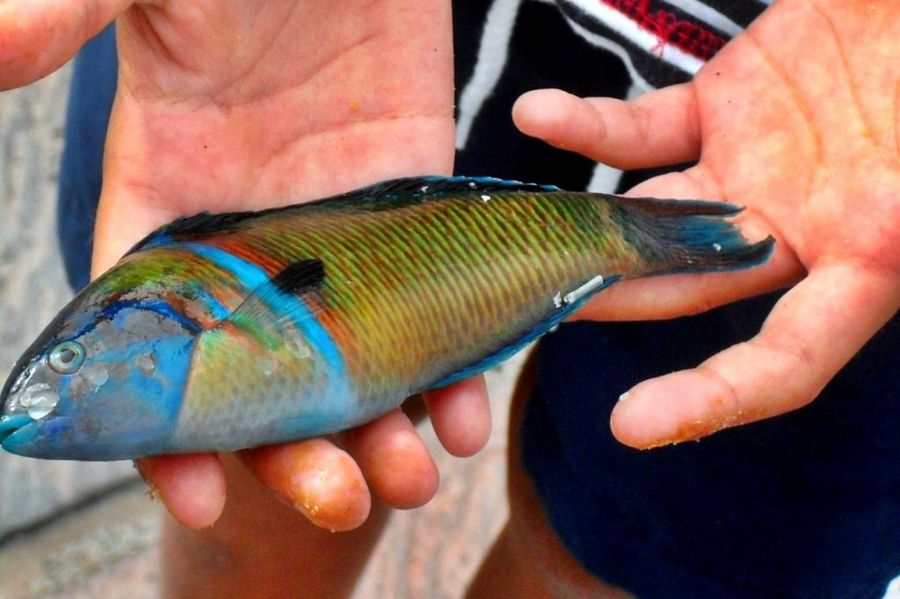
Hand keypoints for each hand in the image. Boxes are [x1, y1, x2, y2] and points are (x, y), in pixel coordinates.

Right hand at [1, 0, 491, 529]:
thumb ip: (67, 16)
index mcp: (172, 196)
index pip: (155, 336)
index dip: (169, 424)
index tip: (200, 497)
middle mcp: (258, 231)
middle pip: (268, 371)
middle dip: (296, 448)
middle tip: (339, 502)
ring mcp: (343, 224)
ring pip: (356, 352)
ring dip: (382, 425)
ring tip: (412, 479)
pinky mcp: (419, 202)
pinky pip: (434, 296)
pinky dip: (452, 354)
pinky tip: (466, 406)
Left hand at [513, 0, 898, 447]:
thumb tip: (891, 242)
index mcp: (869, 253)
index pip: (788, 359)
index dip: (718, 398)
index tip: (632, 426)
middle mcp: (797, 225)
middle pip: (688, 285)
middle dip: (612, 301)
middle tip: (531, 306)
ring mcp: (750, 168)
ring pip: (650, 214)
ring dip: (582, 224)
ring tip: (515, 229)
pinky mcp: (721, 108)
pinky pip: (641, 130)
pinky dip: (587, 127)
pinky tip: (538, 116)